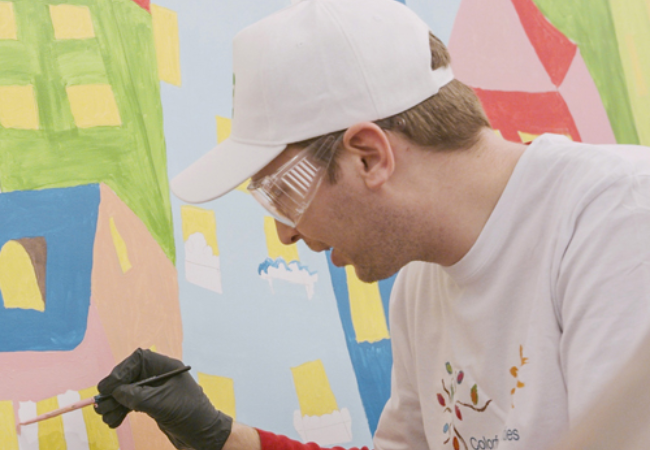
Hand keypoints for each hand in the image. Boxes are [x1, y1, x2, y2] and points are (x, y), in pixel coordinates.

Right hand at [95, 348, 232, 449]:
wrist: (204, 434)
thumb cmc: (189, 414)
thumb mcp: (160, 403)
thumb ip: (137, 396)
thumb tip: (115, 392)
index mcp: (166, 367)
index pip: (138, 360)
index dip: (120, 371)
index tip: (108, 387)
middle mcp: (159, 375)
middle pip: (129, 376)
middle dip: (114, 391)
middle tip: (101, 405)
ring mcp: (155, 390)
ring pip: (127, 392)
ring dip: (114, 404)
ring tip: (106, 417)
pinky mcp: (152, 404)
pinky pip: (131, 403)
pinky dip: (121, 411)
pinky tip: (113, 421)